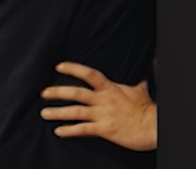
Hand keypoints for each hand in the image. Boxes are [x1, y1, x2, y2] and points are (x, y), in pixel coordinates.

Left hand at [40, 62, 155, 151]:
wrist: (152, 126)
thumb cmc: (145, 108)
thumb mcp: (138, 88)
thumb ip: (133, 78)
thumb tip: (139, 65)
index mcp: (110, 88)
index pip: (89, 74)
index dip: (73, 69)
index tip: (59, 66)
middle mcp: (103, 100)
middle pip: (76, 93)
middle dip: (58, 92)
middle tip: (43, 92)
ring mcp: (102, 115)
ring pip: (76, 112)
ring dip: (58, 112)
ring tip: (44, 113)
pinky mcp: (104, 130)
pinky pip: (83, 130)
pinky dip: (69, 131)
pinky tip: (58, 131)